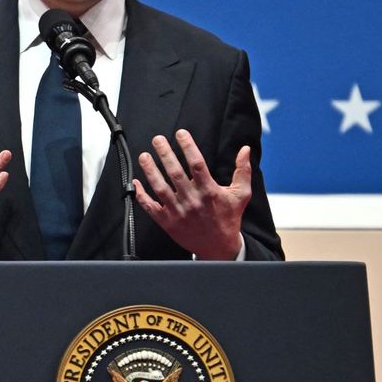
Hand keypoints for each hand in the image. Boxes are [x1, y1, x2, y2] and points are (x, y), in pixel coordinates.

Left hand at [132, 129, 251, 259]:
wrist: (219, 248)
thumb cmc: (228, 219)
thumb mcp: (241, 194)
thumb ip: (242, 171)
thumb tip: (245, 150)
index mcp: (209, 191)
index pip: (197, 164)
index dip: (188, 146)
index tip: (181, 133)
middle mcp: (192, 200)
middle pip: (175, 172)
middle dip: (165, 153)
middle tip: (157, 140)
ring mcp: (178, 212)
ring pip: (160, 187)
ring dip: (150, 170)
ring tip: (144, 156)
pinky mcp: (168, 222)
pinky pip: (151, 207)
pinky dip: (142, 195)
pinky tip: (136, 182)